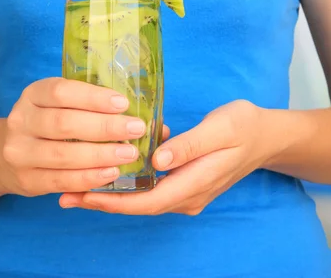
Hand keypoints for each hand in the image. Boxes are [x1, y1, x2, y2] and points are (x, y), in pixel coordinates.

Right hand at [0, 77, 158, 196]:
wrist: (4, 155)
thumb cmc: (47, 125)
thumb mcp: (61, 107)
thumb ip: (96, 109)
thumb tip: (154, 121)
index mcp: (33, 95)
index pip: (61, 91)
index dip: (93, 97)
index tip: (123, 103)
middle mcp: (21, 120)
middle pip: (63, 122)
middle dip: (104, 127)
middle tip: (136, 129)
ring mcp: (19, 152)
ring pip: (62, 154)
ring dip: (100, 154)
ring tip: (129, 154)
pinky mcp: (26, 179)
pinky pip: (60, 180)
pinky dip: (88, 177)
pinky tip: (110, 173)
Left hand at [60, 100, 279, 214]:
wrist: (266, 136)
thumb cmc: (244, 126)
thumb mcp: (221, 128)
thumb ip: (190, 145)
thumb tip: (157, 159)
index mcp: (197, 183)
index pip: (149, 201)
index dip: (114, 201)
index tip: (82, 195)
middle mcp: (188, 196)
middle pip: (139, 205)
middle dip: (102, 201)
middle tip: (64, 194)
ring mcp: (186, 192)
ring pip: (142, 199)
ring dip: (110, 193)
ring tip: (75, 184)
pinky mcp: (183, 183)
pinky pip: (150, 189)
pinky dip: (126, 184)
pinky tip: (105, 171)